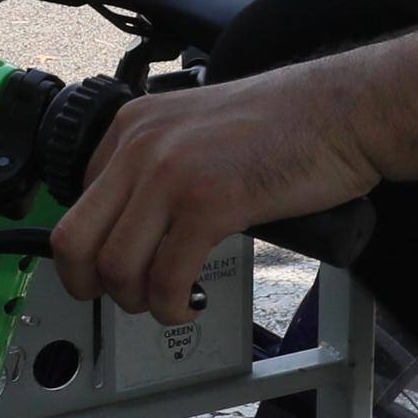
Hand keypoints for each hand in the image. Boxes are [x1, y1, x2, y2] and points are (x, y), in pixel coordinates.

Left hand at [52, 75, 381, 325]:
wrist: (343, 111)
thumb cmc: (288, 125)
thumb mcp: (199, 130)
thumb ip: (160, 166)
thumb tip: (138, 227)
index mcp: (133, 126)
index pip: (76, 205)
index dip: (92, 253)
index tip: (116, 271)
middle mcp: (141, 146)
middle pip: (74, 241)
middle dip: (92, 287)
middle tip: (127, 299)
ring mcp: (171, 174)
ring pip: (116, 268)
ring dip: (140, 301)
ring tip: (171, 300)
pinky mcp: (209, 203)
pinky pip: (165, 279)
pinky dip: (174, 306)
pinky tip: (193, 303)